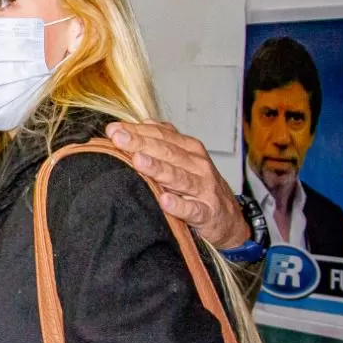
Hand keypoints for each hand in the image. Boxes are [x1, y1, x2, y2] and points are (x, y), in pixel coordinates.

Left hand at [106, 121, 249, 248]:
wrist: (229, 219)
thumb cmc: (202, 186)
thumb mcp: (186, 160)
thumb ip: (166, 141)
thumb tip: (143, 122)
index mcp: (190, 150)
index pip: (161, 136)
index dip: (137, 131)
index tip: (113, 129)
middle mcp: (198, 166)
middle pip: (167, 152)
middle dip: (141, 144)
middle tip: (118, 138)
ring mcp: (204, 189)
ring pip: (179, 177)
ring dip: (158, 169)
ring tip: (138, 161)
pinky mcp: (207, 213)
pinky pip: (192, 209)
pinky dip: (180, 205)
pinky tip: (165, 201)